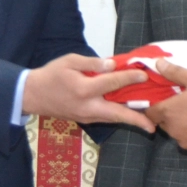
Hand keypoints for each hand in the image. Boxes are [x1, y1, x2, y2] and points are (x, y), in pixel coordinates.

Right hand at [22, 54, 153, 133]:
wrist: (33, 95)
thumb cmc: (51, 75)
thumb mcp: (69, 61)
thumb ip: (92, 63)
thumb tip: (112, 65)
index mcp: (84, 89)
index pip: (112, 83)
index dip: (129, 77)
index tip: (144, 75)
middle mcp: (88, 107)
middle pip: (117, 114)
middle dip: (136, 120)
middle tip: (153, 126)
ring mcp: (86, 117)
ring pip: (113, 119)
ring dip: (130, 119)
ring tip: (147, 119)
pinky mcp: (85, 120)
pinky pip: (106, 118)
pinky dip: (118, 115)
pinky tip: (128, 111)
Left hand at [142, 60, 186, 152]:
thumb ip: (175, 72)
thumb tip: (157, 63)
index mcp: (168, 111)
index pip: (149, 113)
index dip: (153, 107)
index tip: (162, 102)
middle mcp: (171, 129)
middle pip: (162, 123)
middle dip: (168, 116)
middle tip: (181, 106)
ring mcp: (183, 140)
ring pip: (175, 132)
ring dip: (180, 125)